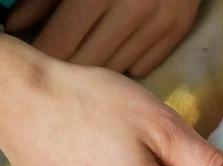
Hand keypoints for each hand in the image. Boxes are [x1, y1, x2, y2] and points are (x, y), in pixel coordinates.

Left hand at [5, 0, 200, 75]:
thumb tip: (15, 26)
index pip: (60, 45)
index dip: (42, 54)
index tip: (35, 56)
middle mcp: (132, 11)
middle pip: (88, 63)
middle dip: (68, 64)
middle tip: (61, 54)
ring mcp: (158, 23)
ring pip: (117, 69)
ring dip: (97, 63)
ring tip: (88, 48)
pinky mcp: (177, 31)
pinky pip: (143, 65)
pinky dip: (126, 60)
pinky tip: (118, 44)